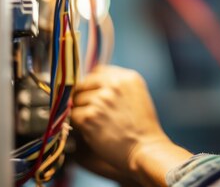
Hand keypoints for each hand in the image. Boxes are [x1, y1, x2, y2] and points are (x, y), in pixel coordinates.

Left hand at [71, 65, 191, 185]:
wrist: (145, 149)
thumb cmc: (142, 127)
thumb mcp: (137, 96)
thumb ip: (117, 86)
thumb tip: (91, 83)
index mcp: (127, 77)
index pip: (98, 71)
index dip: (93, 84)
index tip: (94, 94)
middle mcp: (114, 85)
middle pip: (84, 84)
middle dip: (85, 97)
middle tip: (93, 112)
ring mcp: (101, 100)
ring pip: (77, 100)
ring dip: (81, 111)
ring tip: (96, 123)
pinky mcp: (89, 117)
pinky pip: (73, 115)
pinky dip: (79, 124)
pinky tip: (92, 130)